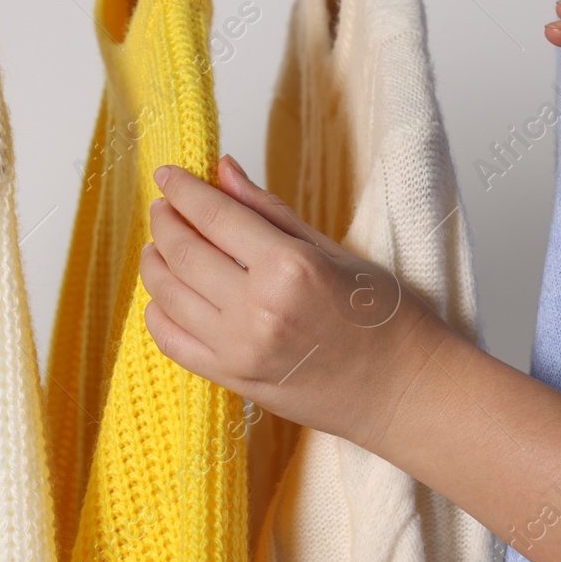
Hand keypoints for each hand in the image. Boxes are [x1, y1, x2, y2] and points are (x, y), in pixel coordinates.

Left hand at [140, 155, 456, 454]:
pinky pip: (172, 341)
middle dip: (165, 221)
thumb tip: (223, 171)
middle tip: (165, 206)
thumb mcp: (333, 250)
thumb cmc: (384, 318)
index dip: (183, 190)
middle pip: (183, 252)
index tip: (168, 175)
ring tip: (161, 245)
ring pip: (168, 295)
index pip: (214, 216)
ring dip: (155, 263)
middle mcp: (258, 309)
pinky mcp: (233, 381)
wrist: (405, 391)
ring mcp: (240, 350)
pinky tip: (166, 294)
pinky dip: (158, 311)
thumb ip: (268, 211)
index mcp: (289, 268)